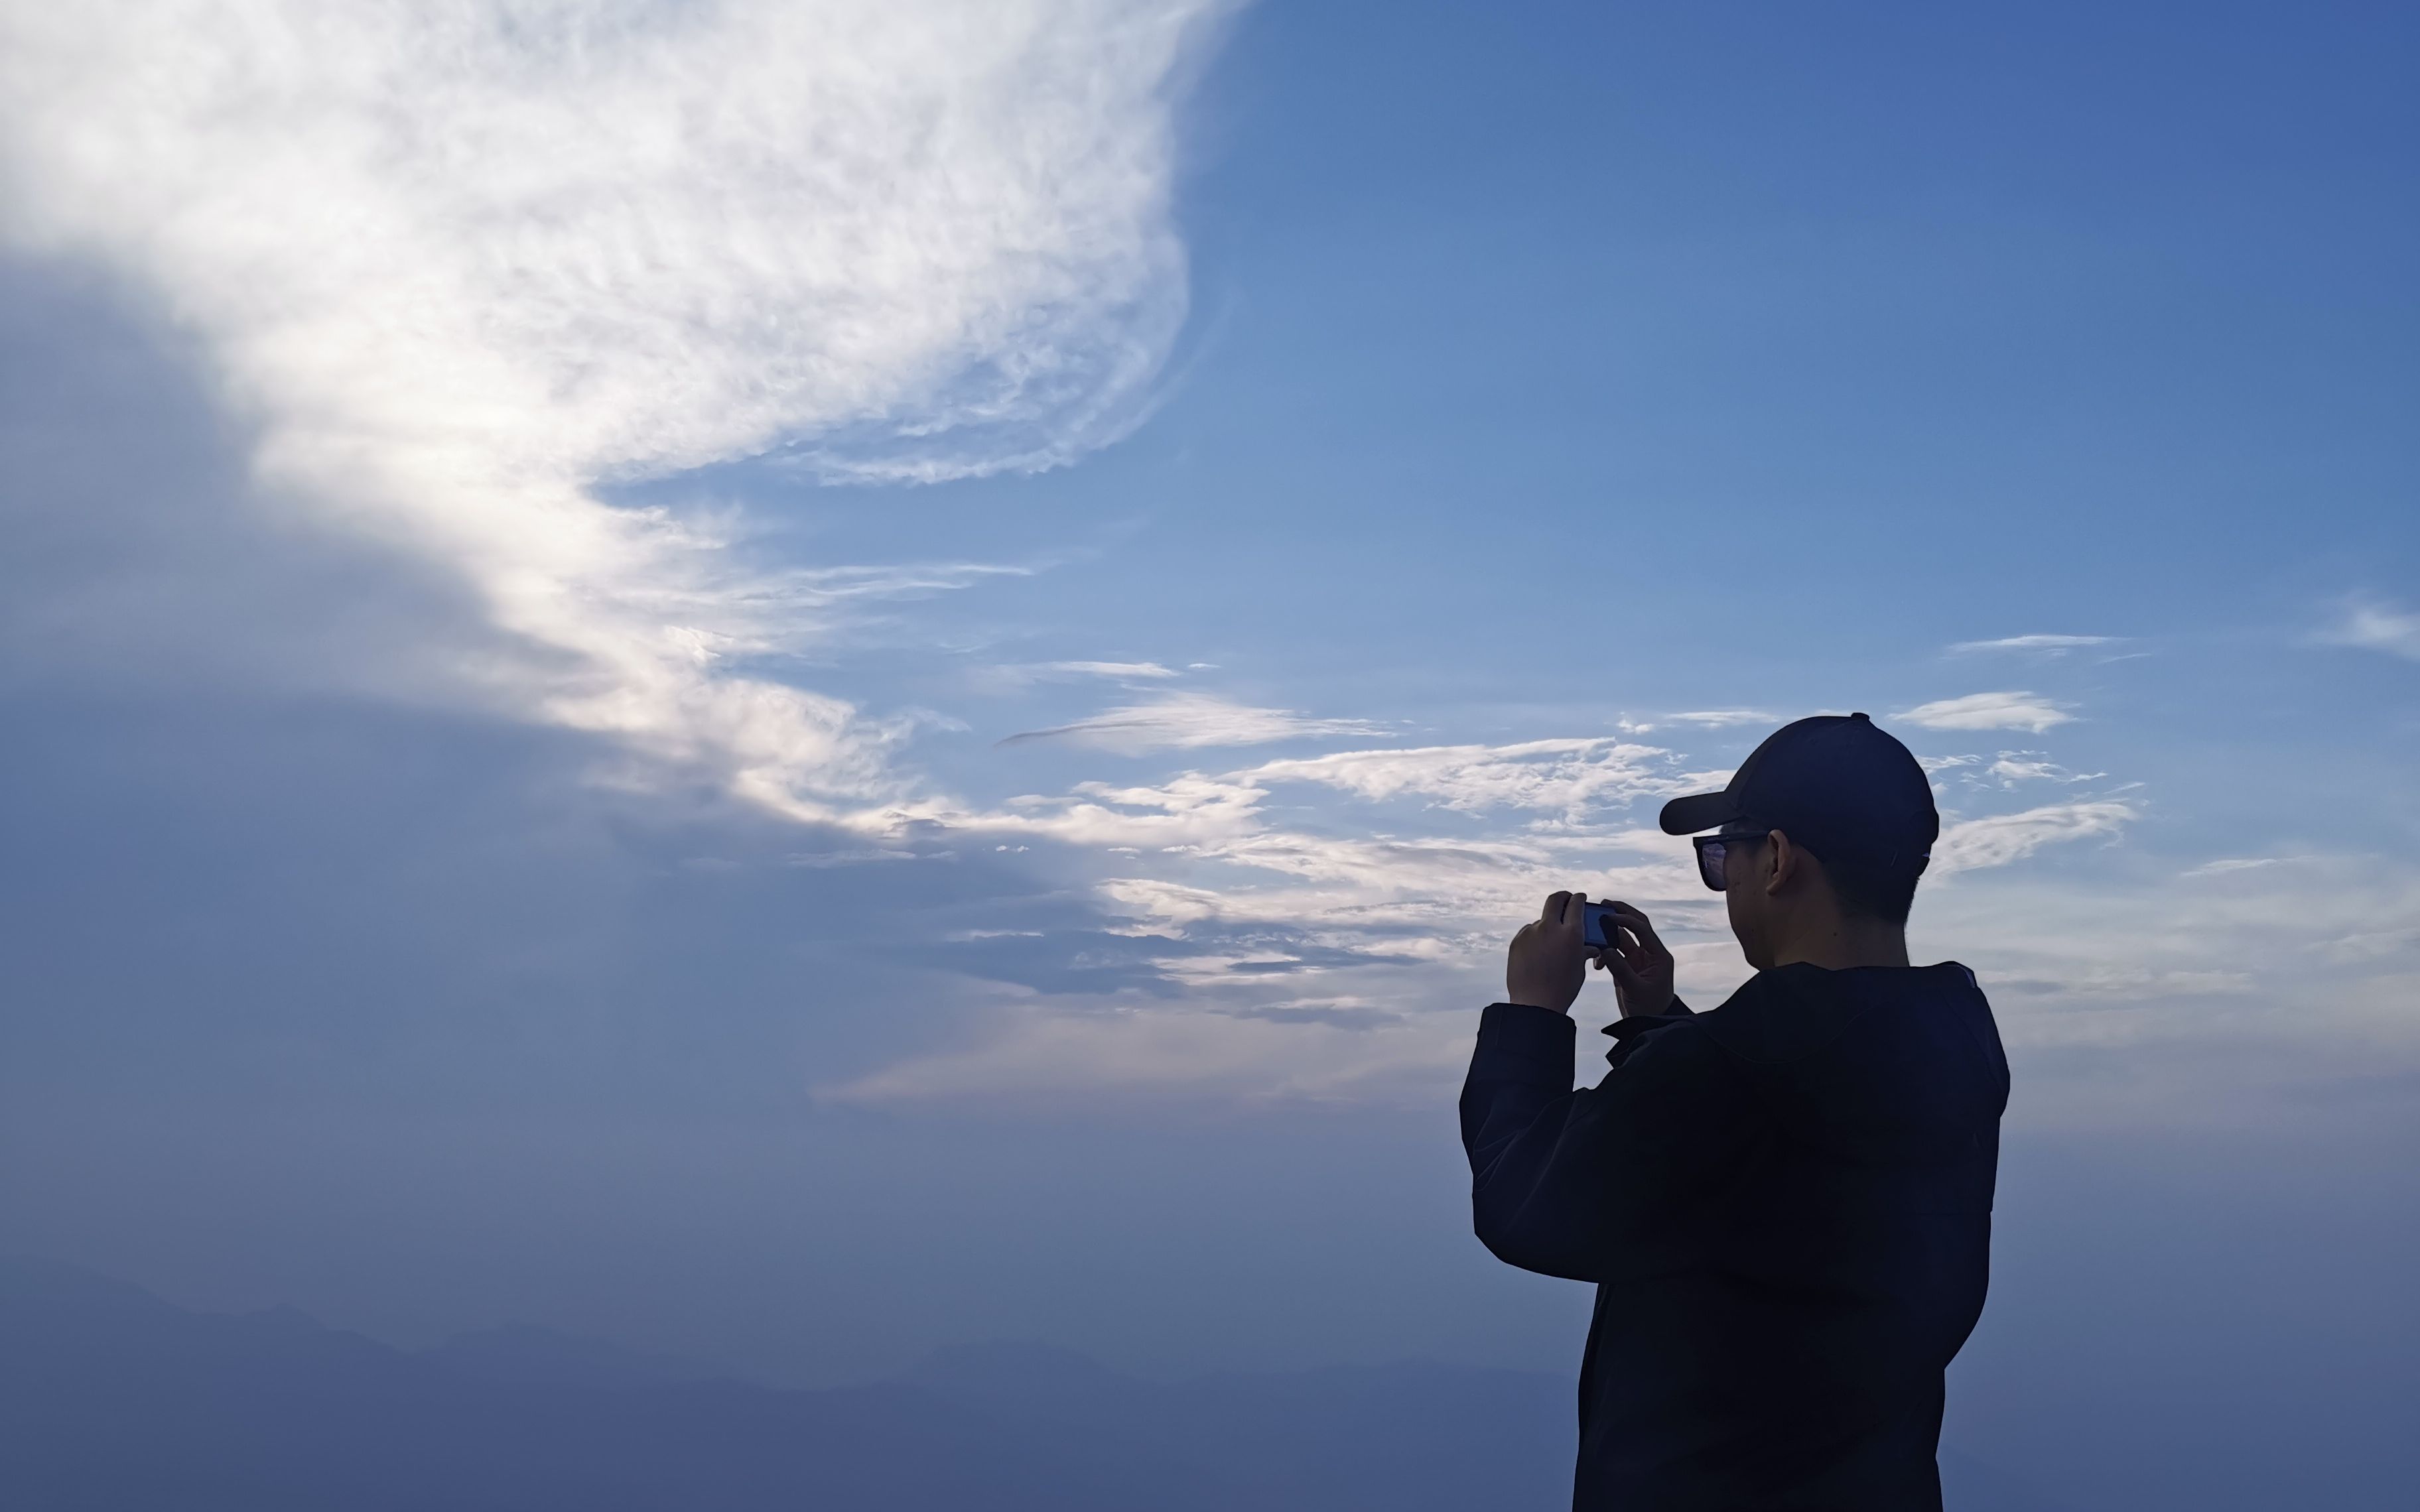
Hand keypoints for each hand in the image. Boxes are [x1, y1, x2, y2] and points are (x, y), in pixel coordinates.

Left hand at [1506, 891, 1591, 1013]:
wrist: (1535, 1003)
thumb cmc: (1562, 988)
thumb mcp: (1579, 968)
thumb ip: (1583, 950)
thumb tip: (1590, 946)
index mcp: (1571, 933)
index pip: (1575, 904)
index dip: (1578, 898)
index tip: (1579, 897)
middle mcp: (1550, 928)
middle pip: (1555, 900)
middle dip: (1562, 897)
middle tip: (1566, 900)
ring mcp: (1530, 933)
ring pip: (1540, 921)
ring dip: (1547, 926)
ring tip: (1550, 945)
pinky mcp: (1517, 941)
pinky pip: (1528, 933)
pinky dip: (1535, 938)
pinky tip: (1537, 954)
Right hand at [1591, 901, 1674, 1017]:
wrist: (1650, 1024)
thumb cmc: (1649, 1008)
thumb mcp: (1635, 989)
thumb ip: (1620, 969)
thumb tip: (1604, 950)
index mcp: (1658, 956)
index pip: (1643, 929)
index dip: (1626, 919)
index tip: (1608, 916)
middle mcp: (1649, 954)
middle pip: (1635, 926)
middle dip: (1620, 914)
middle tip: (1603, 904)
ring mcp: (1637, 960)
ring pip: (1620, 939)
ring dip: (1607, 937)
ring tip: (1592, 935)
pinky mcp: (1627, 967)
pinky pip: (1613, 953)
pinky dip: (1604, 954)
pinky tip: (1596, 964)